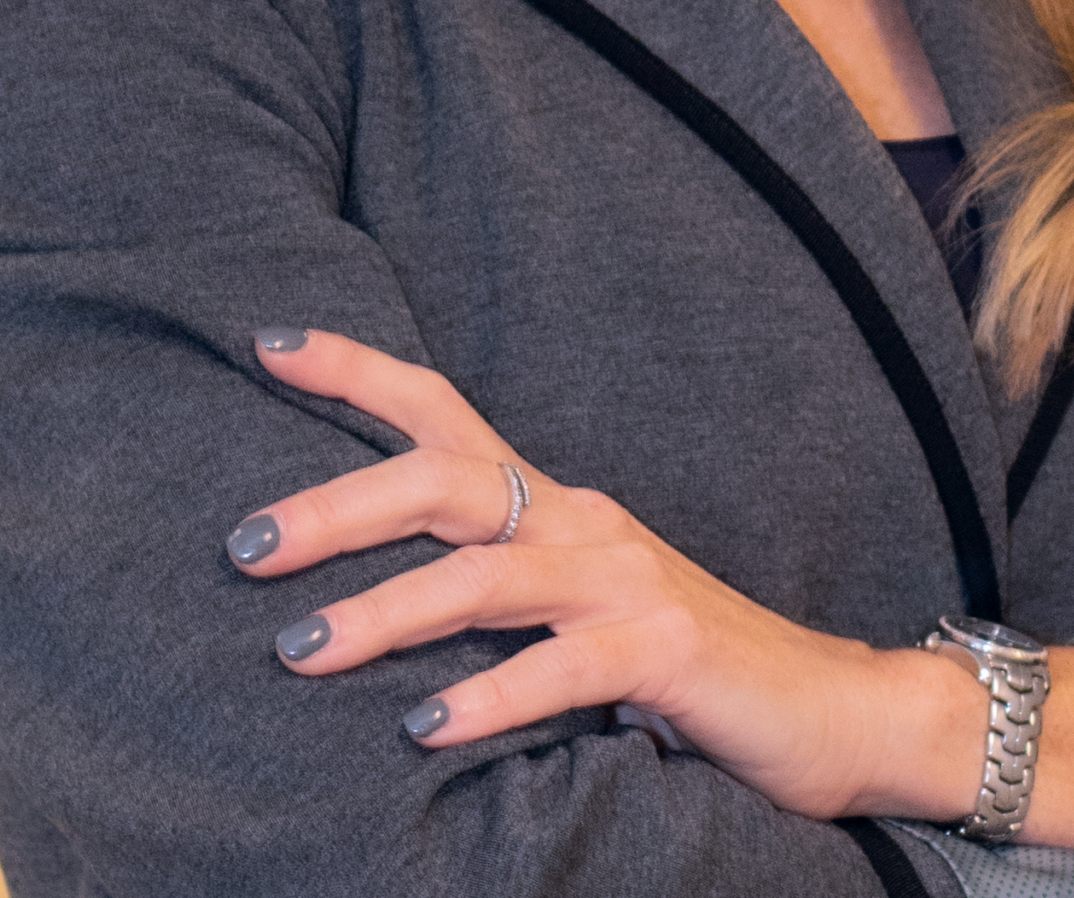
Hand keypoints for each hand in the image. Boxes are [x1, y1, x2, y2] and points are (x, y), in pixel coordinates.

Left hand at [227, 331, 985, 822]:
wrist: (831, 712)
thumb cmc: (676, 666)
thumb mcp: (570, 610)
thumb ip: (488, 591)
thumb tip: (359, 598)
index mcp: (551, 504)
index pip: (442, 412)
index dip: (359, 372)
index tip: (268, 342)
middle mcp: (581, 521)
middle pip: (444, 481)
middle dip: (337, 504)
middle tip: (242, 546)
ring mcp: (624, 579)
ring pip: (485, 575)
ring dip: (385, 612)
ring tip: (298, 652)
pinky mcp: (662, 650)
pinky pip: (561, 668)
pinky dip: (488, 696)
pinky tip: (423, 730)